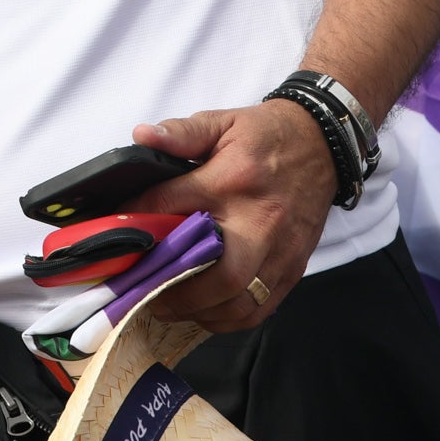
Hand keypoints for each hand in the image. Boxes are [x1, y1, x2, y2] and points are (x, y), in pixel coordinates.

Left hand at [132, 98, 337, 332]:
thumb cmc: (267, 136)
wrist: (323, 144)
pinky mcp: (293, 268)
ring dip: (200, 312)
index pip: (172, 206)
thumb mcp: (222, 122)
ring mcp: (280, 251)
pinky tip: (205, 311)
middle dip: (176, 290)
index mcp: (232, 181)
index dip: (138, 222)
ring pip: (239, 301)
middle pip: (218, 274)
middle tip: (144, 292)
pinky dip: (228, 319)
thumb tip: (141, 136)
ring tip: (169, 306)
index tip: (116, 237)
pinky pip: (260, 309)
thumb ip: (181, 132)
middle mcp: (259, 222)